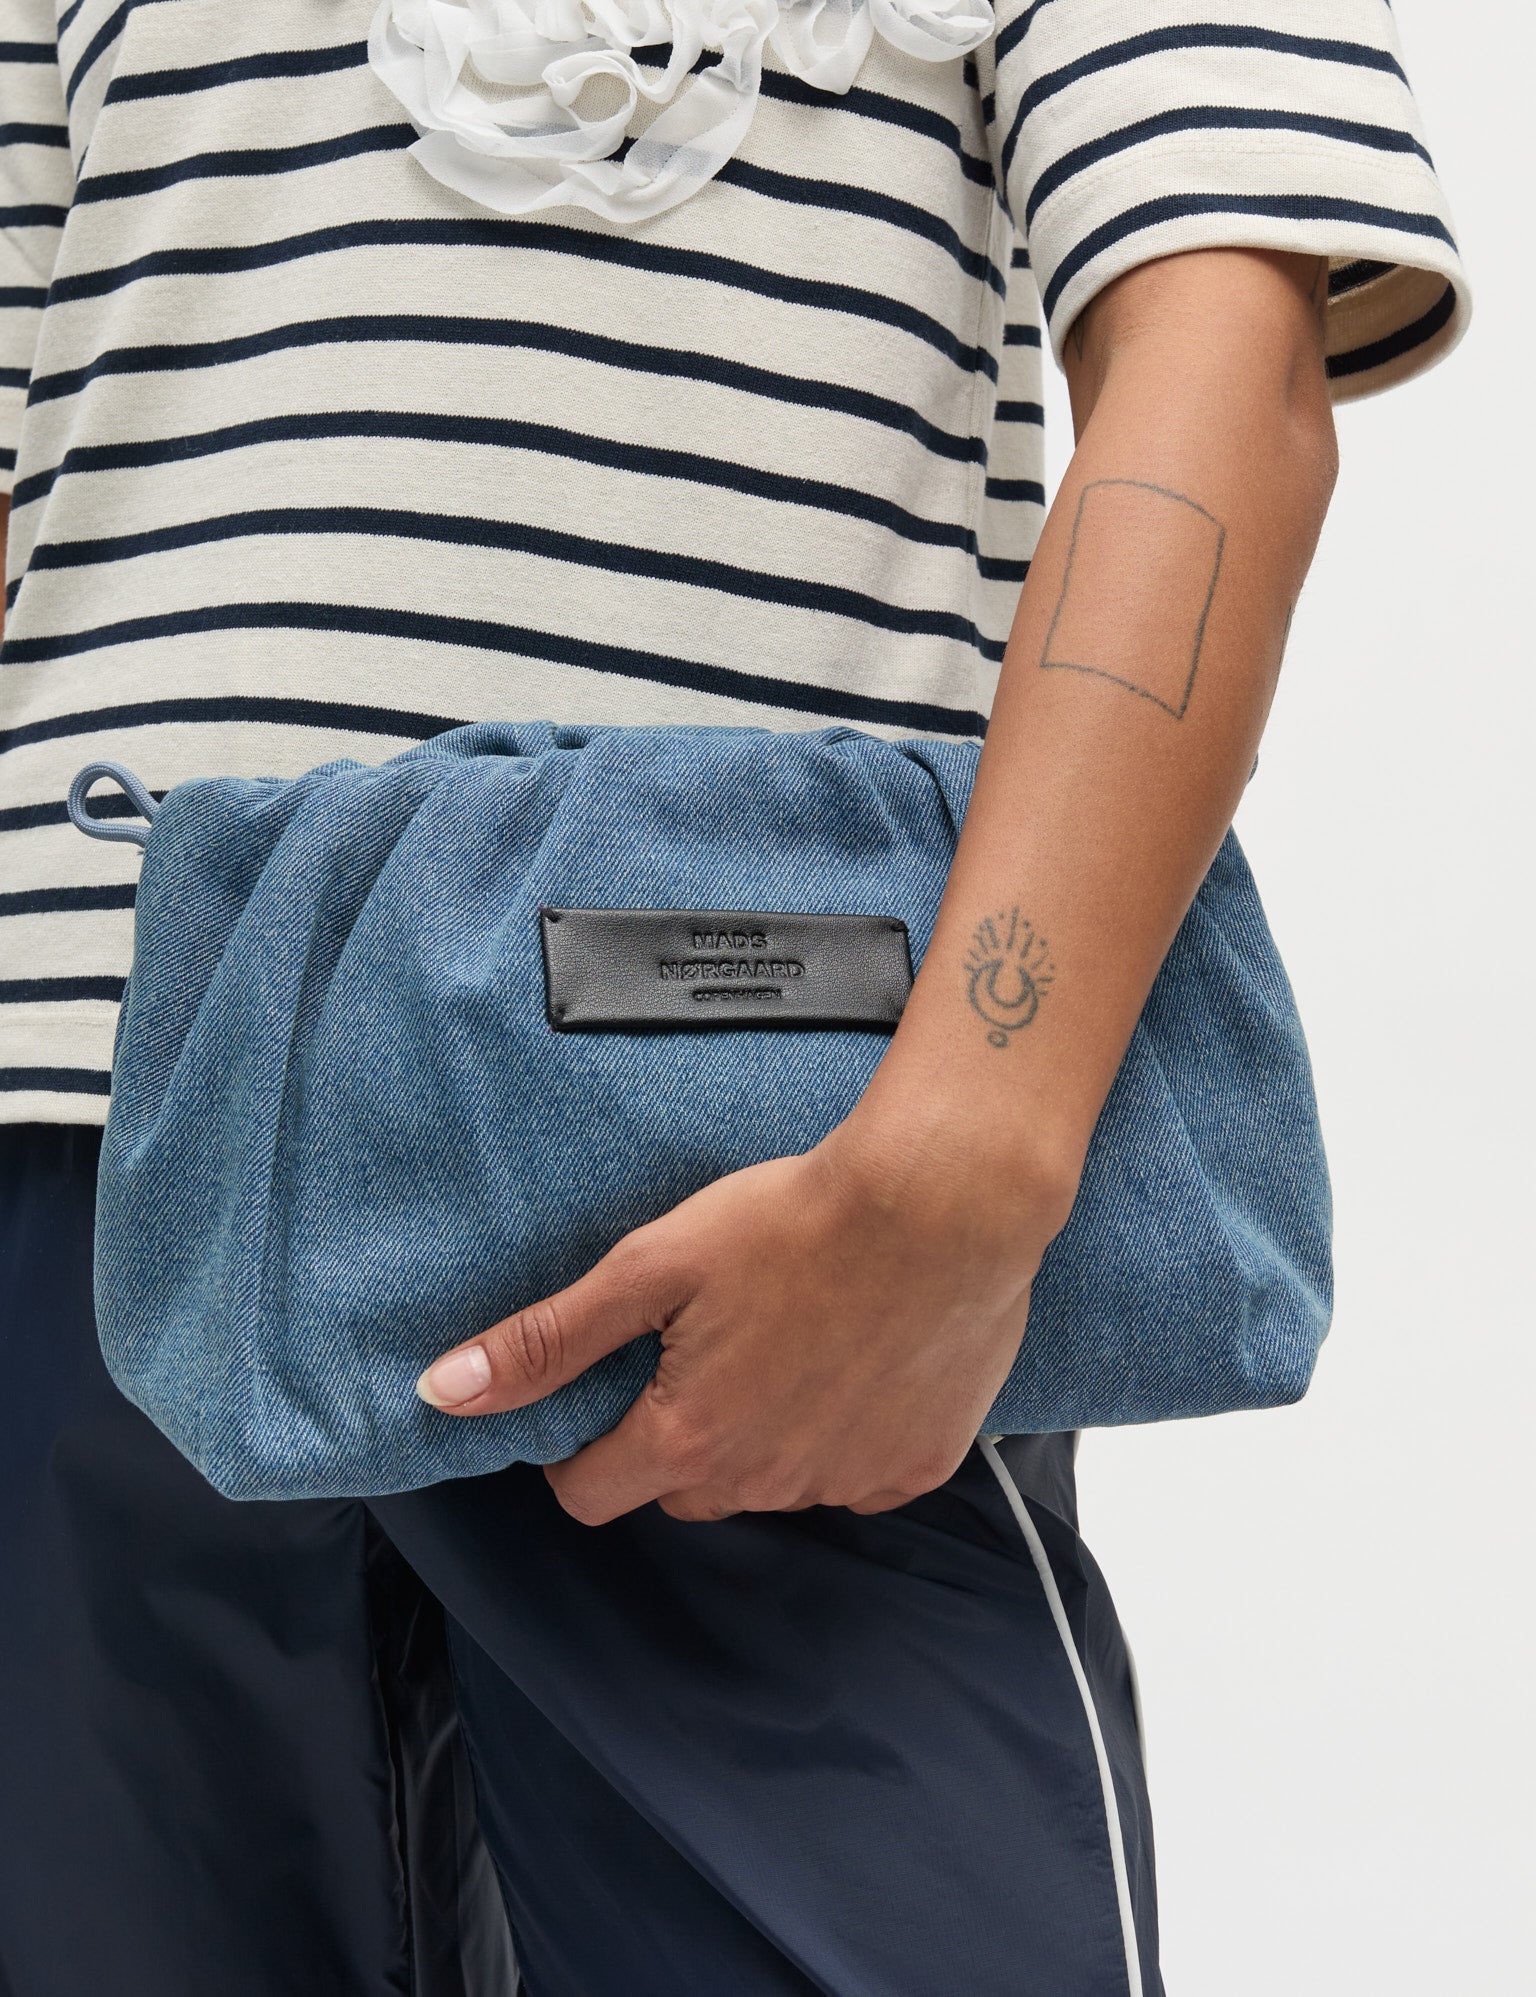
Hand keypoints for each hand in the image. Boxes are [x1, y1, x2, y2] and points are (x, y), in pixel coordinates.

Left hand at [415, 1117, 1070, 1524]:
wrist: (942, 1203)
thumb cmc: (796, 1220)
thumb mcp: (652, 1267)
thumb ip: (550, 1341)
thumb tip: (444, 1393)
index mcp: (687, 1439)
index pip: (590, 1494)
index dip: (581, 1446)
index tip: (607, 1390)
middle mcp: (763, 1482)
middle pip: (682, 1488)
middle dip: (676, 1433)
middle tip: (705, 1342)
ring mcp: (845, 1481)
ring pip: (769, 1482)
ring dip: (762, 1433)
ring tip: (788, 1335)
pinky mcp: (915, 1466)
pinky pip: (853, 1472)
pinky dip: (842, 1432)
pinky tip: (853, 1359)